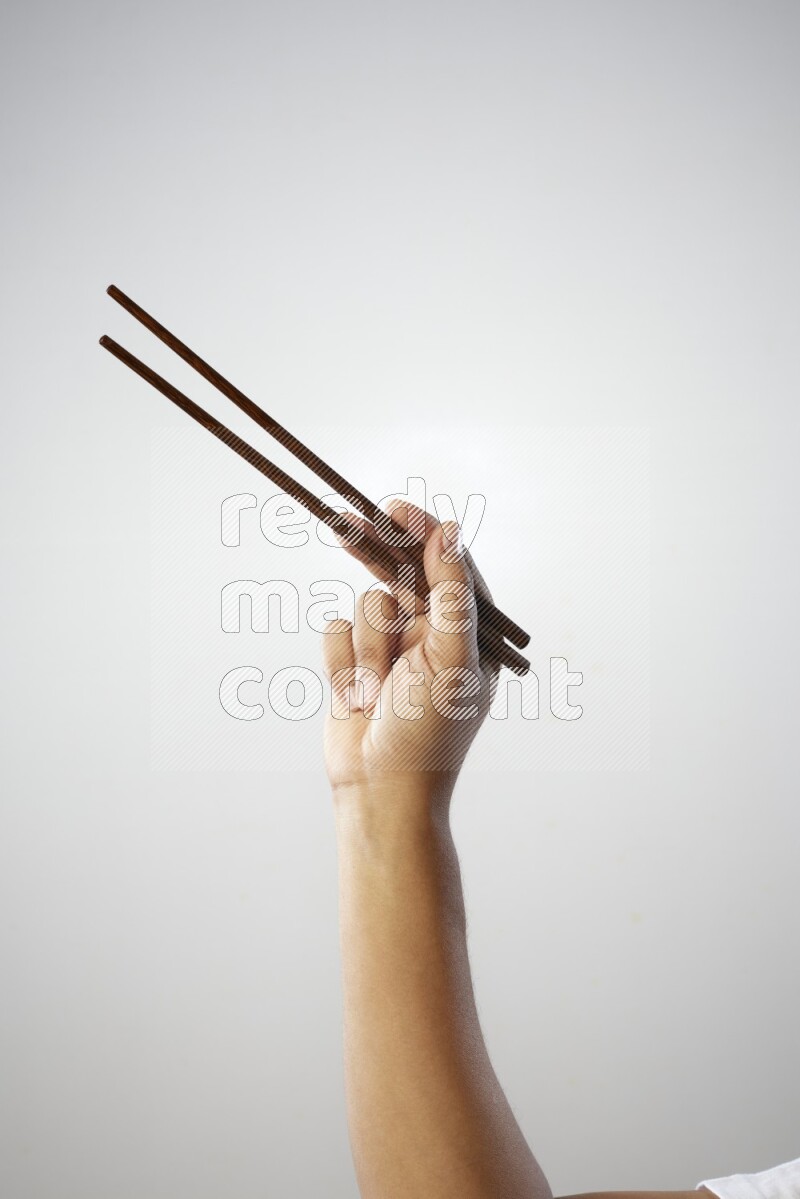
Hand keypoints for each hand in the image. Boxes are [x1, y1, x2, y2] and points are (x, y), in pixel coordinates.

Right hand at [321, 500, 499, 800]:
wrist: (378, 790)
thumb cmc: (428, 732)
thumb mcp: (451, 658)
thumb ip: (451, 592)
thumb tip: (448, 531)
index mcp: (469, 633)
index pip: (449, 566)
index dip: (422, 533)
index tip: (396, 509)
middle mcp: (432, 634)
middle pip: (401, 571)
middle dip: (376, 551)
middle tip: (349, 521)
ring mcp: (391, 647)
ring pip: (365, 602)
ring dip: (367, 646)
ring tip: (376, 690)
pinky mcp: (354, 661)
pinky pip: (335, 629)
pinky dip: (341, 660)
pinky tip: (355, 696)